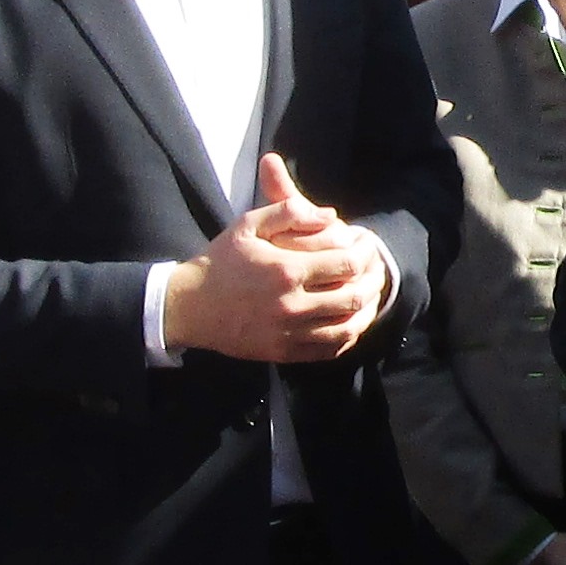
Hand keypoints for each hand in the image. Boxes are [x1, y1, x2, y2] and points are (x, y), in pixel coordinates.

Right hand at [161, 157, 387, 364]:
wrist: (189, 307)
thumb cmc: (220, 262)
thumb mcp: (248, 225)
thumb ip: (288, 211)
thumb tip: (329, 214)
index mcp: (286, 270)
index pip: (345, 263)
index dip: (364, 252)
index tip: (365, 243)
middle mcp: (291, 305)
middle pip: (352, 296)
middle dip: (372, 279)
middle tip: (376, 268)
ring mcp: (288, 333)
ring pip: (346, 327)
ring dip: (366, 310)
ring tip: (370, 295)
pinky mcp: (283, 352)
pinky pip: (328, 350)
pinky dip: (347, 337)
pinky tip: (351, 323)